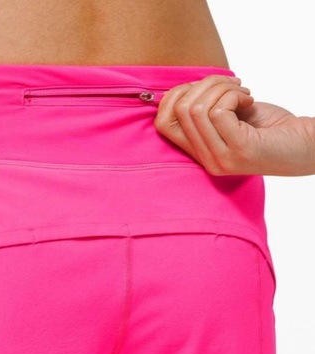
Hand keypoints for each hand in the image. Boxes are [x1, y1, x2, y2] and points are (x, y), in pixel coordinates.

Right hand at [154, 74, 314, 175]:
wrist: (307, 148)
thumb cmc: (273, 130)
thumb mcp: (233, 117)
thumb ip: (208, 109)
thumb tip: (186, 86)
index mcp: (200, 152)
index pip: (162, 123)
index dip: (174, 95)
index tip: (203, 86)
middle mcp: (206, 160)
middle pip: (179, 111)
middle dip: (204, 85)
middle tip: (231, 86)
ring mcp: (221, 158)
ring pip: (197, 109)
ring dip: (222, 88)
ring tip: (243, 92)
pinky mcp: (239, 151)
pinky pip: (219, 112)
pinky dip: (234, 96)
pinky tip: (249, 100)